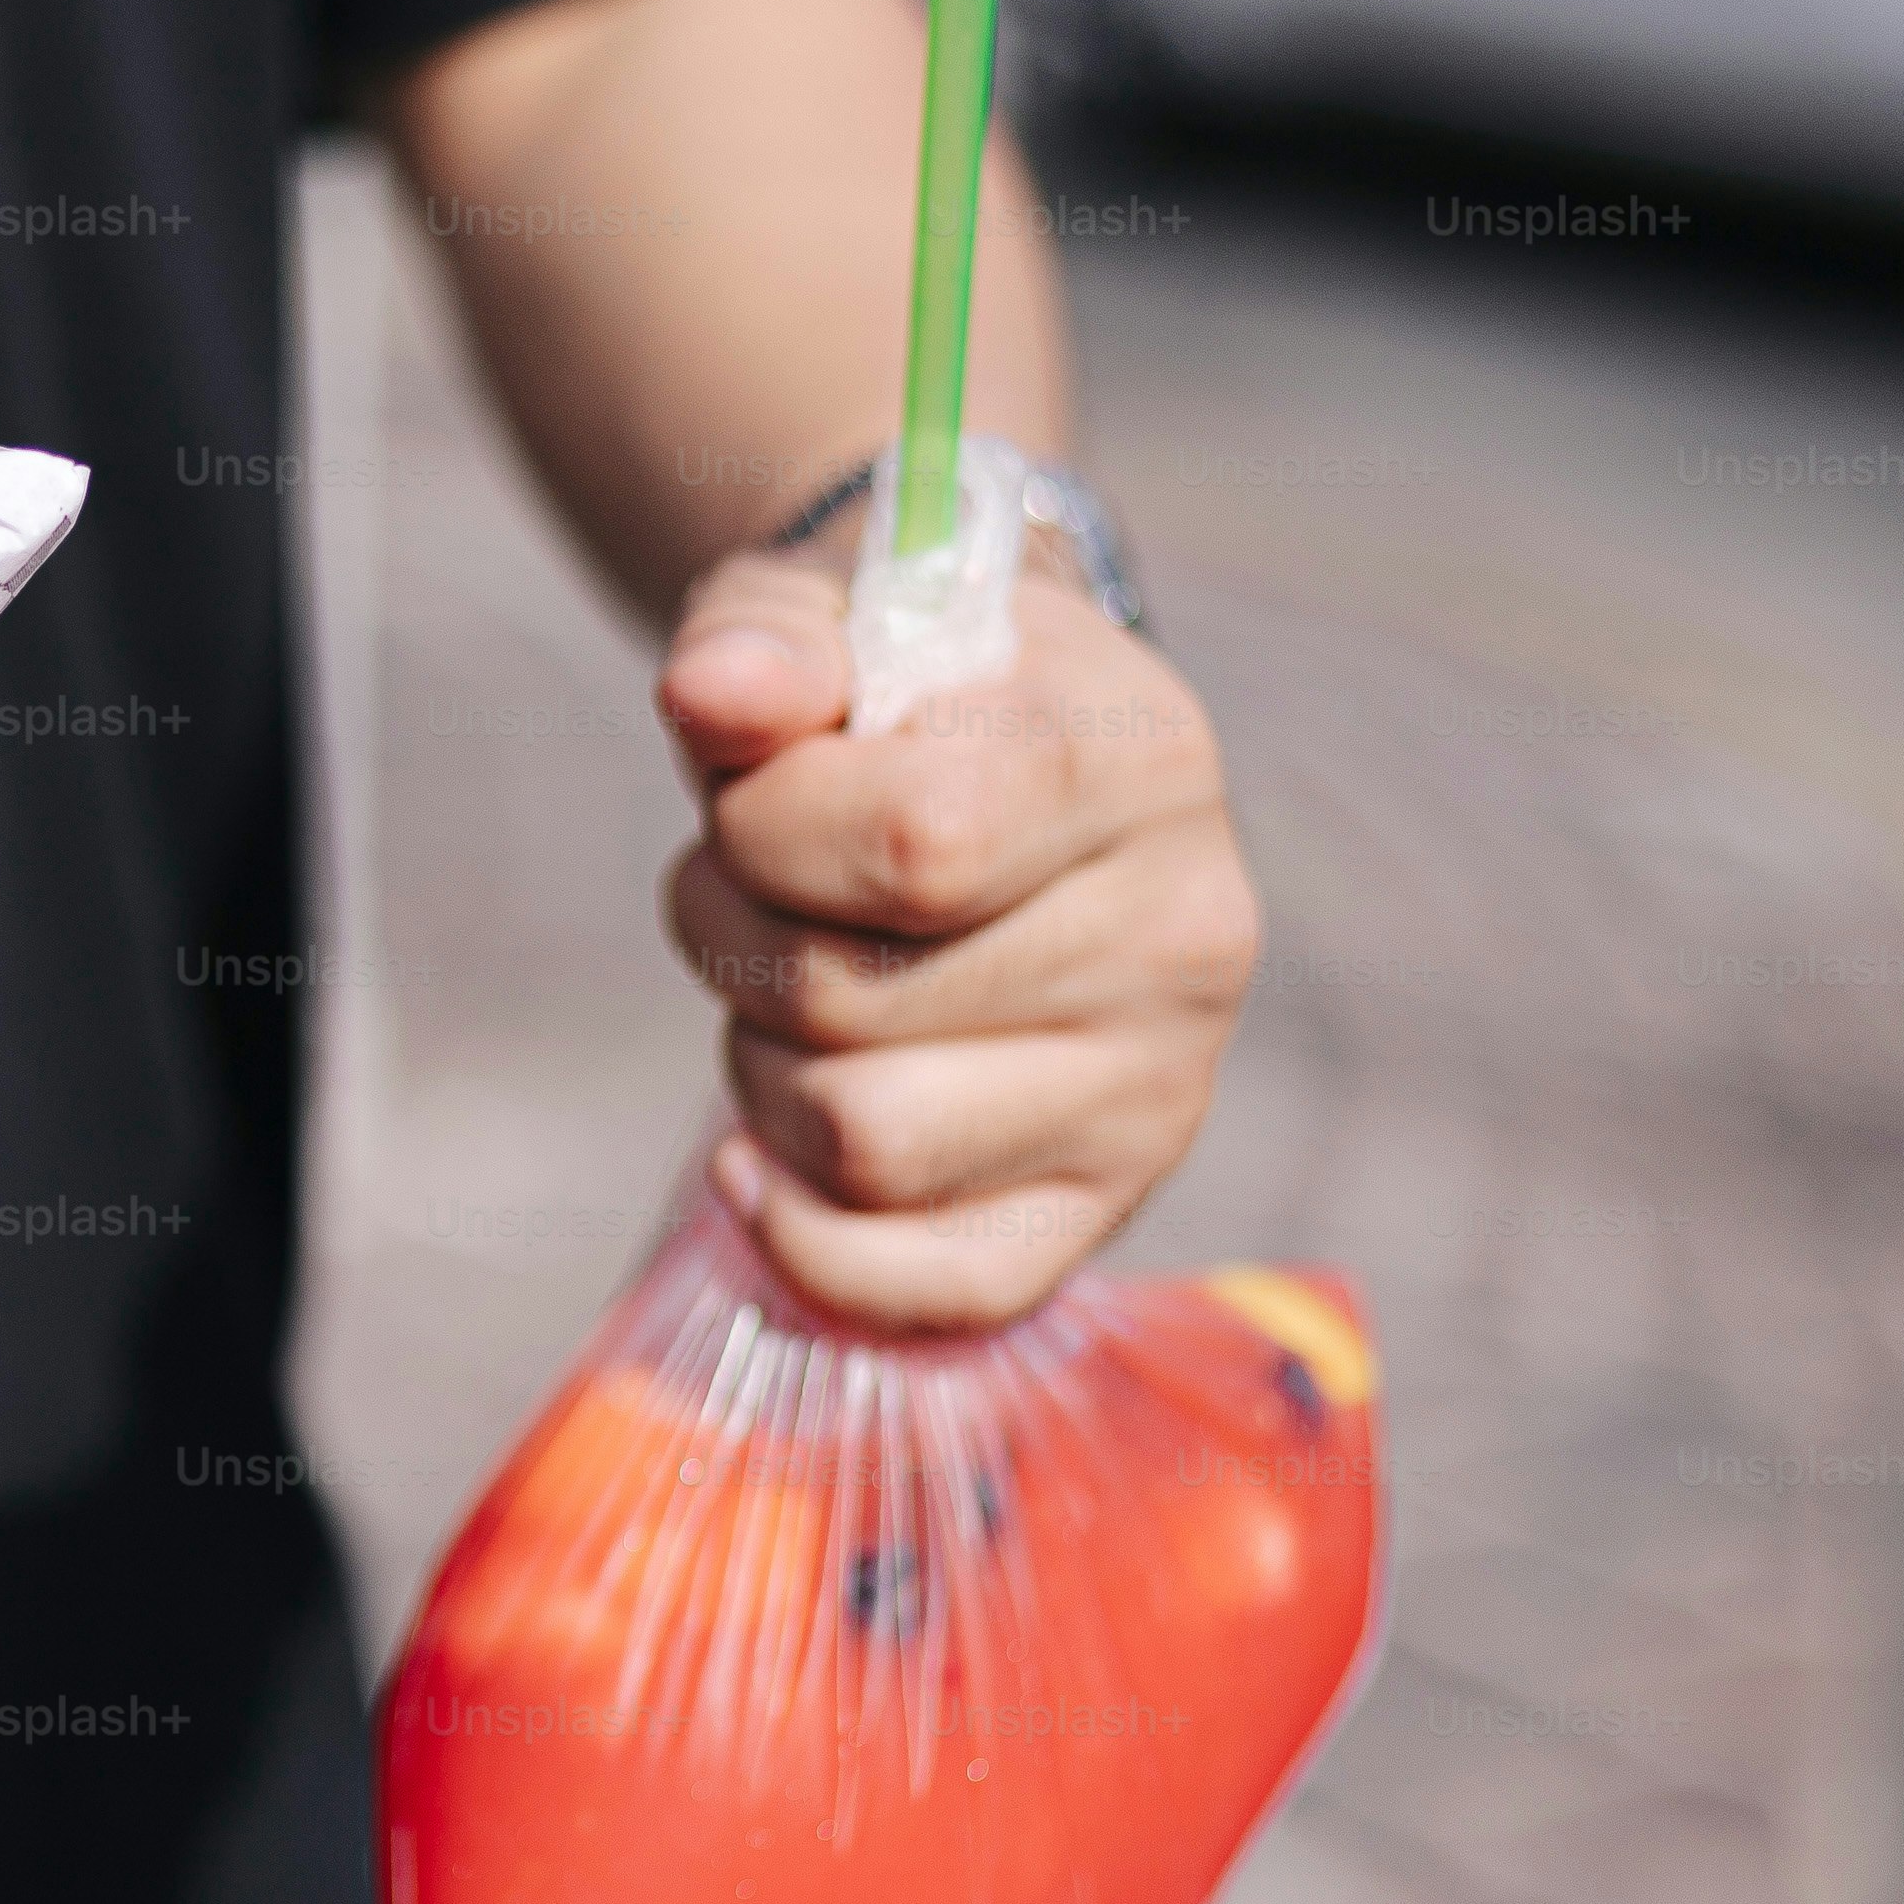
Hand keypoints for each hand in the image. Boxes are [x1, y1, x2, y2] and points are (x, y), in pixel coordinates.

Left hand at [654, 550, 1256, 1328]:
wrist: (1003, 758)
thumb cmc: (889, 690)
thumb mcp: (824, 614)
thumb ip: (765, 641)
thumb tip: (716, 698)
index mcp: (1141, 758)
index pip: (916, 842)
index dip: (767, 827)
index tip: (759, 789)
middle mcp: (1186, 934)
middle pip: (852, 1004)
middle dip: (735, 940)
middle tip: (759, 889)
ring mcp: (1159, 1089)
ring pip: (863, 1142)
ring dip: (761, 1067)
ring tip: (795, 987)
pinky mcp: (1100, 1207)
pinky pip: (927, 1288)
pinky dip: (801, 1234)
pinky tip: (763, 1153)